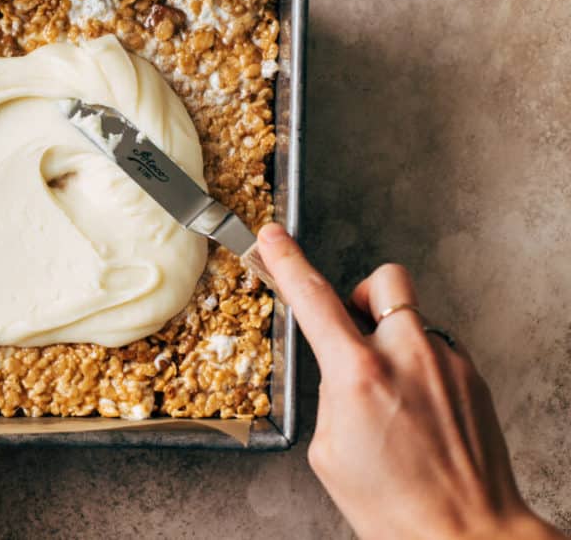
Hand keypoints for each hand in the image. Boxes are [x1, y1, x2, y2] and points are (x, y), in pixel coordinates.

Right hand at [256, 223, 564, 539]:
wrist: (466, 535)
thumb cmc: (395, 507)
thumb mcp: (330, 451)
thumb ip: (331, 393)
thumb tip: (342, 370)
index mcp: (360, 376)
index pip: (314, 299)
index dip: (288, 261)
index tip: (273, 237)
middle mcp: (408, 357)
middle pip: (382, 280)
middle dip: (360, 295)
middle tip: (352, 328)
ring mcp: (447, 363)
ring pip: (411, 315)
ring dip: (392, 336)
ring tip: (390, 388)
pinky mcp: (474, 377)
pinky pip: (436, 349)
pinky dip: (419, 367)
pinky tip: (417, 409)